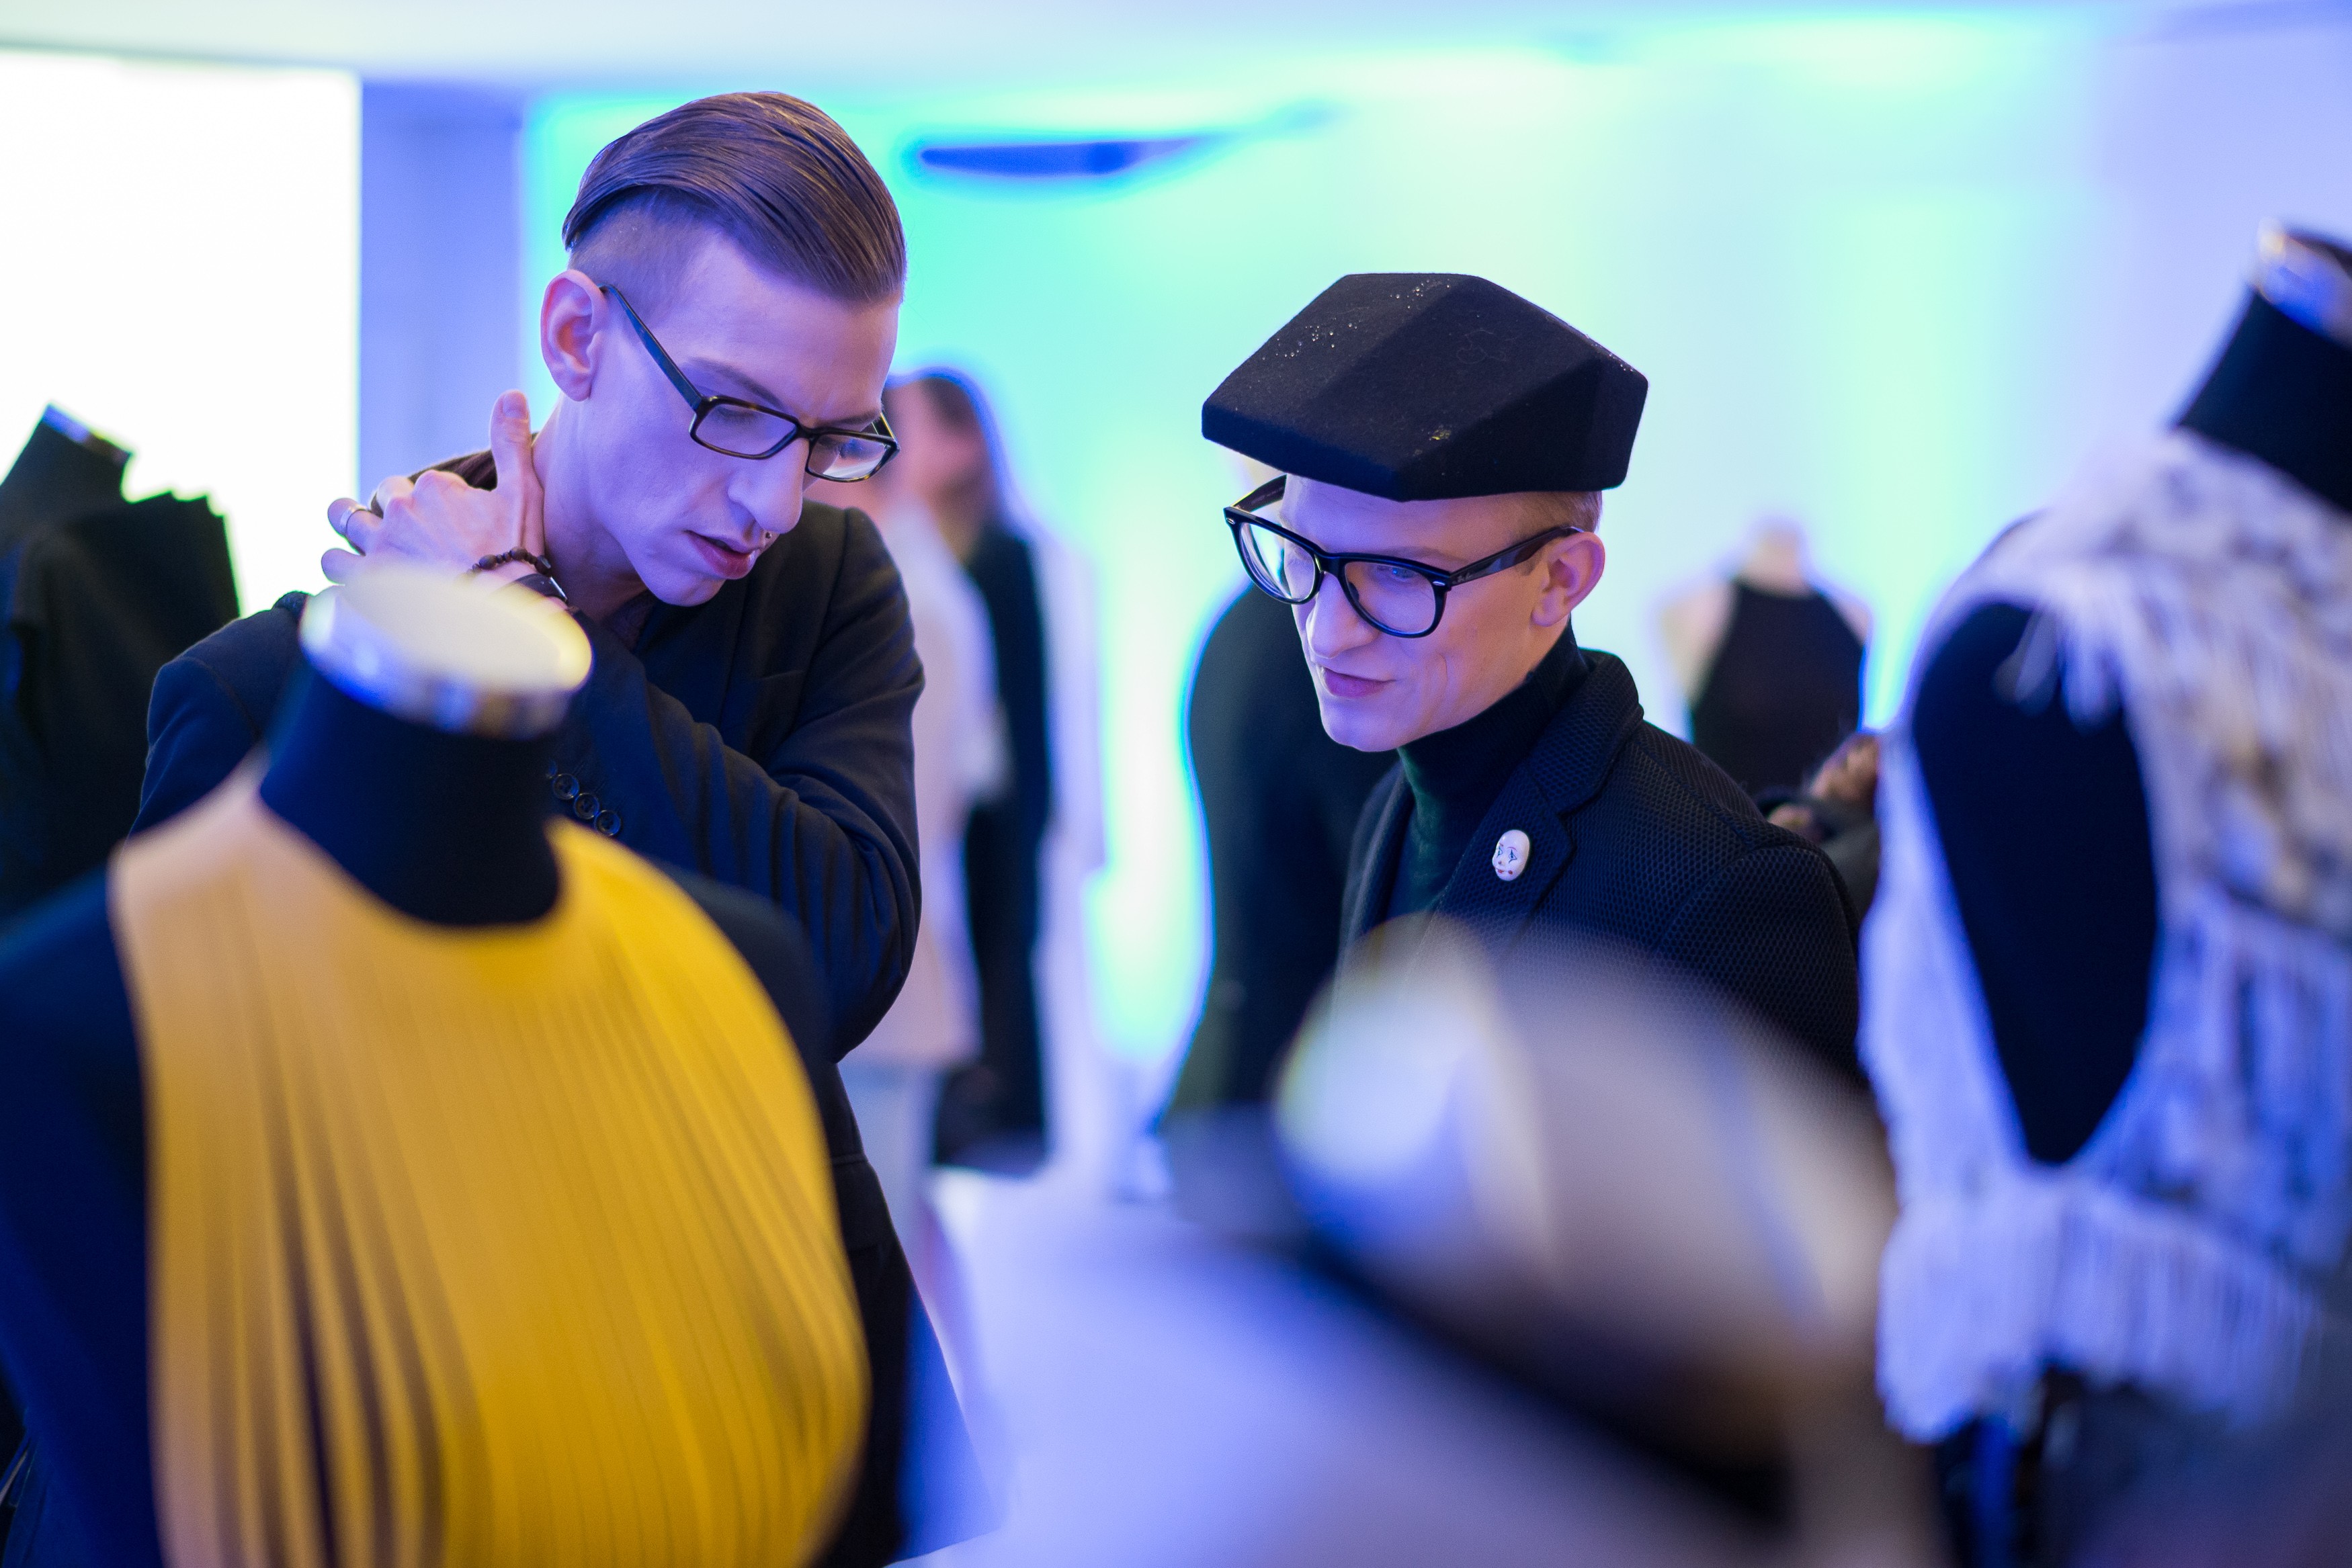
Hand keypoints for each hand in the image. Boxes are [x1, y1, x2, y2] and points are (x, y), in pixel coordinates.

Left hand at [322, 390, 546, 584]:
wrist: (504, 613)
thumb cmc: (517, 554)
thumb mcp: (523, 493)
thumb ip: (511, 442)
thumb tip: (511, 393)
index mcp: (432, 489)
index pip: (423, 486)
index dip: (441, 504)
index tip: (461, 528)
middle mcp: (398, 513)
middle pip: (380, 500)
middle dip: (391, 513)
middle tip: (412, 537)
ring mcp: (379, 549)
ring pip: (343, 526)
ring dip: (348, 531)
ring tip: (358, 544)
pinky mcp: (367, 585)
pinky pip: (333, 571)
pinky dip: (338, 572)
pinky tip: (351, 581)